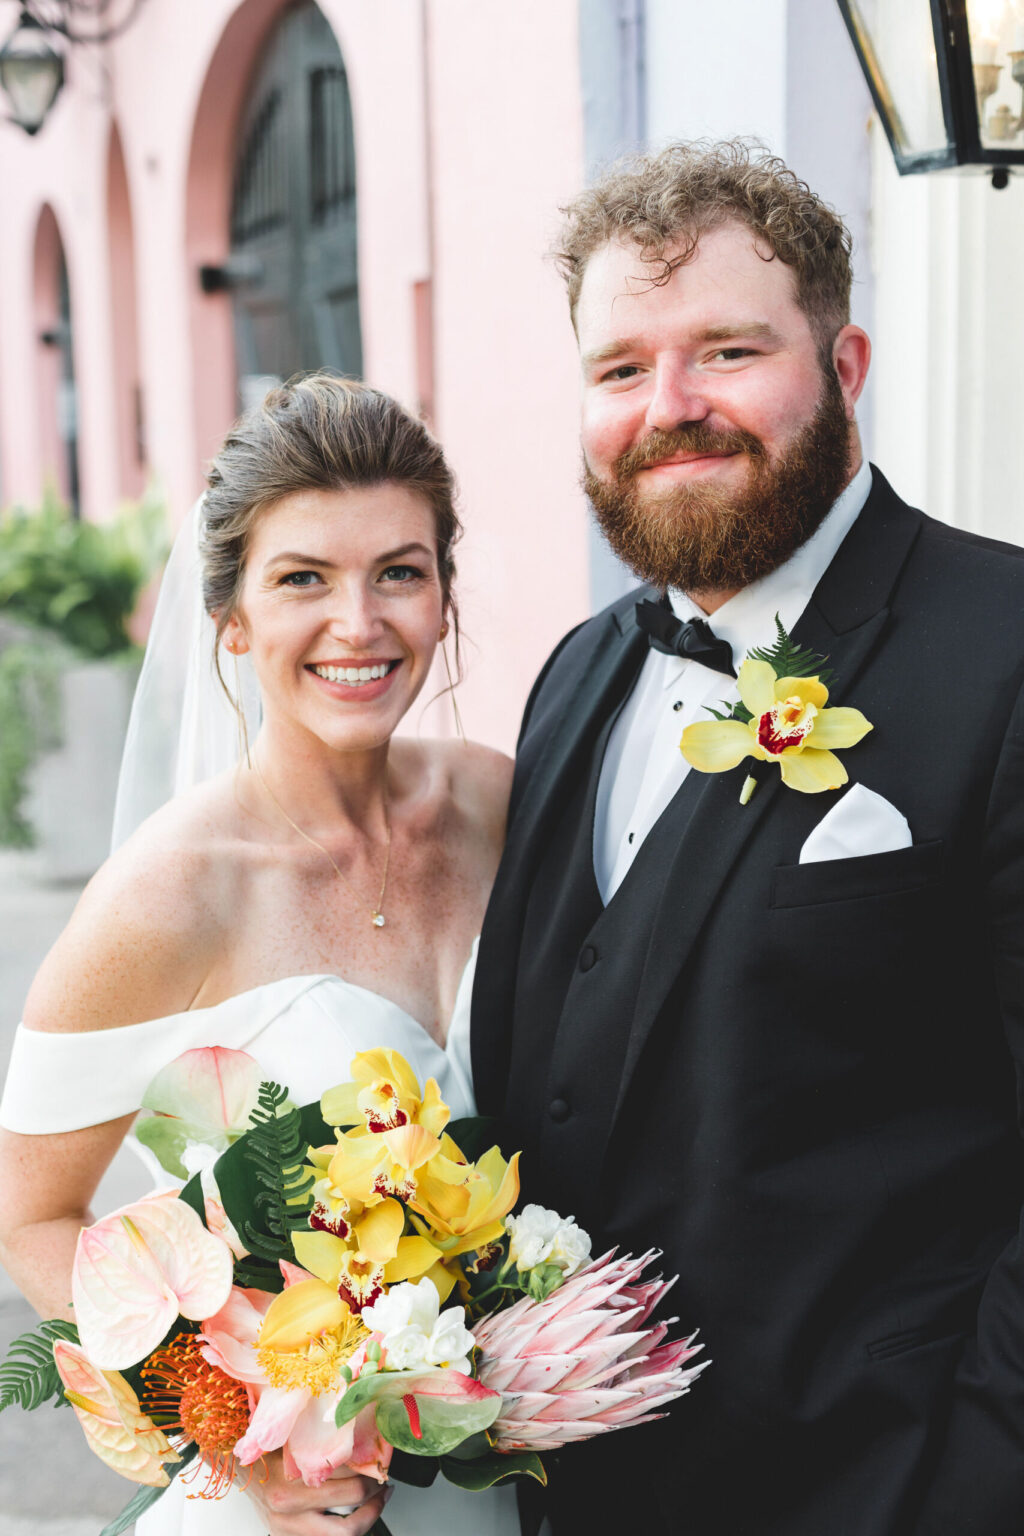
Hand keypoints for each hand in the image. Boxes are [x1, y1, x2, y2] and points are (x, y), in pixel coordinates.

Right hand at [243, 1450, 391, 1533]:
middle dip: (373, 1496)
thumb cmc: (269, 1456)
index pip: (344, 1480)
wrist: (243, 1474)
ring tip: (377, 1503)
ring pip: (342, 1535)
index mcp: (290, 1485)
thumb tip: (359, 1439)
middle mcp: (290, 1511)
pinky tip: (357, 1517)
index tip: (378, 1465)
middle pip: (349, 1508)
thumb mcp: (292, 1444)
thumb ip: (320, 1447)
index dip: (368, 1472)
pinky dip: (346, 1530)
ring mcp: (289, 1530)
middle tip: (382, 1484)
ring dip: (366, 1519)